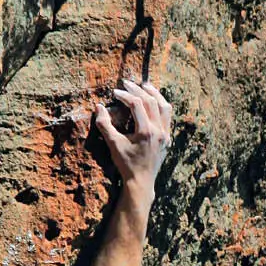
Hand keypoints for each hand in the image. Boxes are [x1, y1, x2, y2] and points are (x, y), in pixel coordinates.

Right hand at [94, 80, 171, 196]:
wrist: (141, 183)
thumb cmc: (126, 165)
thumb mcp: (113, 145)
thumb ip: (105, 125)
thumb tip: (98, 106)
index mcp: (146, 132)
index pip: (137, 104)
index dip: (125, 95)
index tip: (114, 92)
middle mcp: (159, 131)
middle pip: (151, 101)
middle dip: (138, 90)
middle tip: (127, 83)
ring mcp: (165, 135)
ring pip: (164, 106)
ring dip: (154, 94)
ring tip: (144, 85)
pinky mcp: (167, 139)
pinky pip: (167, 117)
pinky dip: (160, 106)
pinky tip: (153, 101)